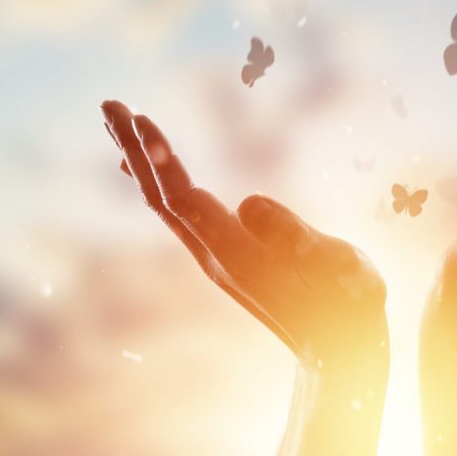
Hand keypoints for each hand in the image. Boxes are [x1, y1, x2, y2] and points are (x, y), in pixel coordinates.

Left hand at [101, 100, 386, 367]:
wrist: (338, 353)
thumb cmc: (348, 306)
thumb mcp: (337, 268)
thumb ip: (296, 236)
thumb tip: (249, 202)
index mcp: (239, 254)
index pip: (186, 199)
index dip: (162, 160)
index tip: (139, 117)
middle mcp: (216, 256)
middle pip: (162, 197)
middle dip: (134, 149)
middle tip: (108, 102)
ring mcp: (216, 258)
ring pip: (166, 204)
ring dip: (141, 161)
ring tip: (118, 121)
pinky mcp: (225, 257)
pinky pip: (180, 212)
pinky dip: (159, 181)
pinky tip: (147, 167)